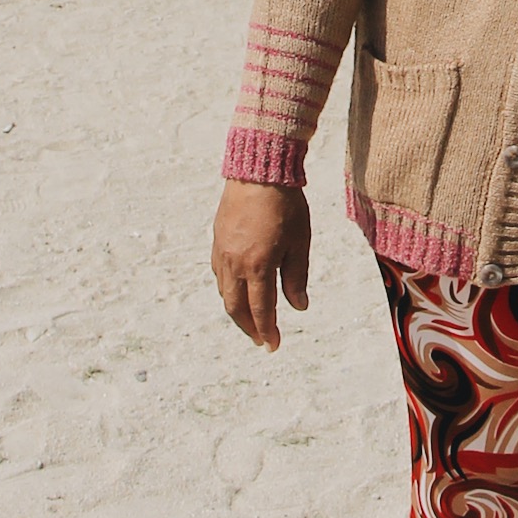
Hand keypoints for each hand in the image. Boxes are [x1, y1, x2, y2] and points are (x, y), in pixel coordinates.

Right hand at [211, 182, 311, 350]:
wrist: (259, 172)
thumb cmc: (286, 205)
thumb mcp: (300, 242)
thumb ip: (297, 277)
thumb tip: (299, 307)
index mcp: (258, 266)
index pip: (261, 310)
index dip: (268, 331)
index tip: (273, 346)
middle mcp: (235, 263)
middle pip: (237, 308)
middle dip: (249, 328)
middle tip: (261, 340)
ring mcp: (222, 252)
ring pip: (225, 293)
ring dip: (237, 311)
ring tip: (251, 319)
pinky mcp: (217, 241)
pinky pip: (219, 275)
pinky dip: (228, 290)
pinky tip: (238, 291)